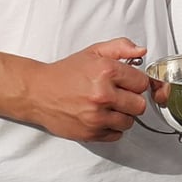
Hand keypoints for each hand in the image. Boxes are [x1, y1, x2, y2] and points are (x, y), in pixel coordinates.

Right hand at [29, 38, 148, 141]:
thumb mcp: (93, 52)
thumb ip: (120, 47)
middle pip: (139, 105)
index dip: (136, 82)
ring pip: (129, 122)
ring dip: (122, 115)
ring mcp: (96, 117)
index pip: (142, 83)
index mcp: (106, 71)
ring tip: (108, 106)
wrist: (38, 92)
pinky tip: (101, 116)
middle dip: (131, 99)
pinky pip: (117, 135)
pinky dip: (111, 127)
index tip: (128, 82)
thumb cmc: (66, 73)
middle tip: (119, 95)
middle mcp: (102, 95)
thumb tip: (141, 50)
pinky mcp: (90, 133)